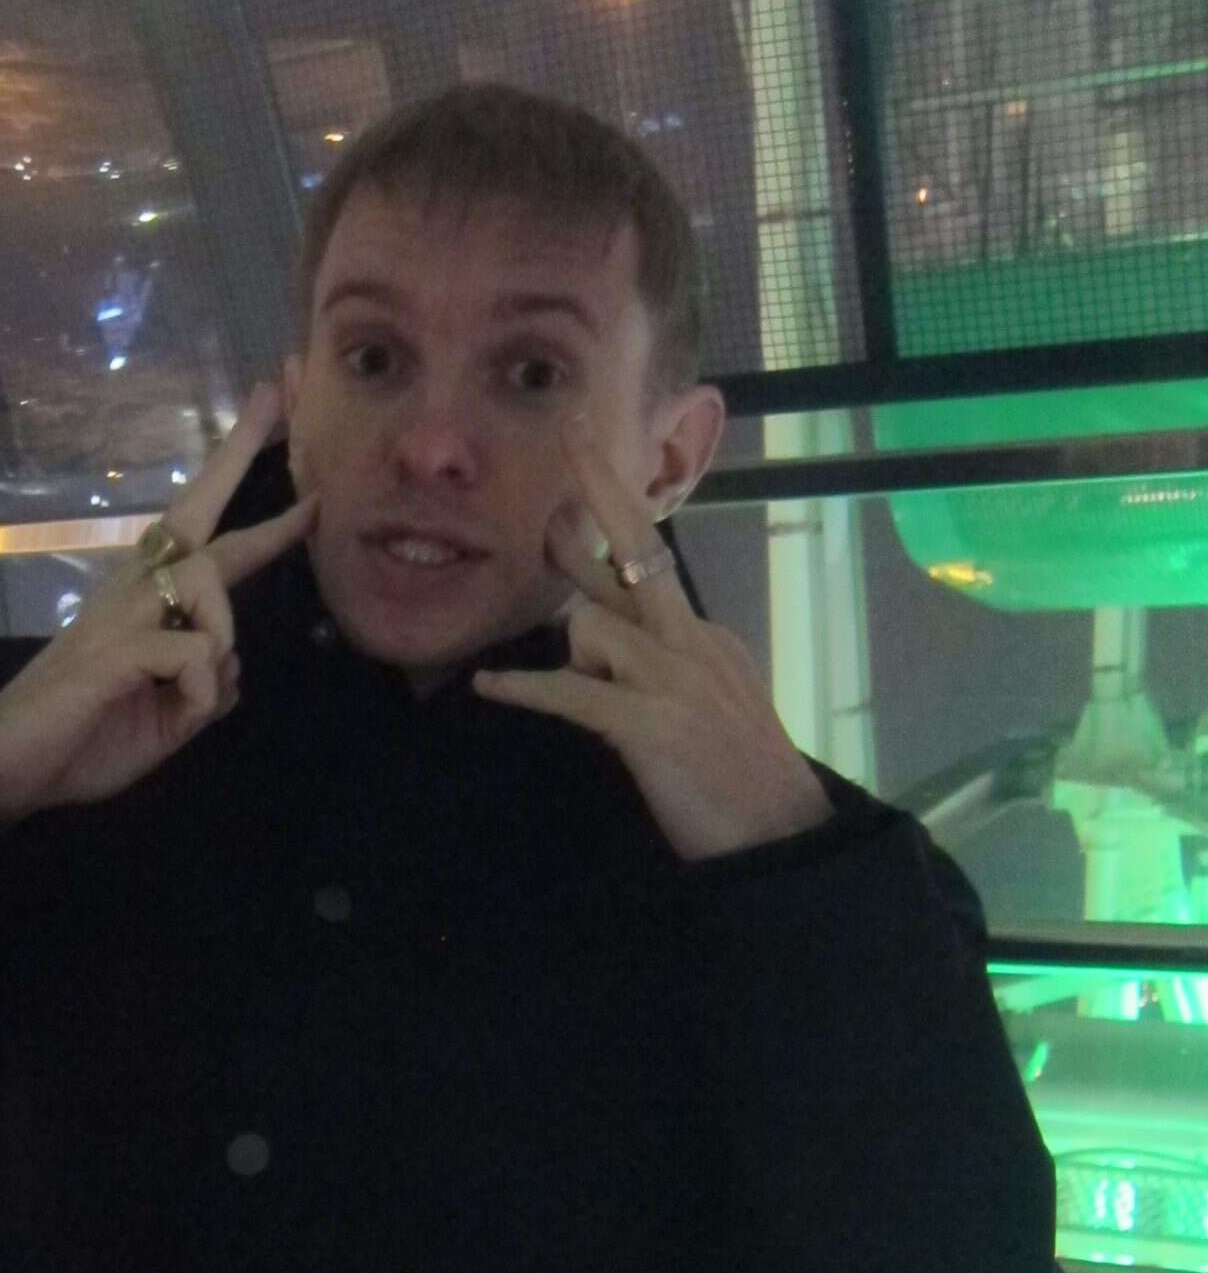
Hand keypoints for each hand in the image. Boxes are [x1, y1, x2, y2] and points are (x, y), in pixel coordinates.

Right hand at [0, 385, 318, 825]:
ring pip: (210, 584)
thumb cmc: (80, 741)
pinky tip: (175, 716)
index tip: (271, 430)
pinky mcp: (112, 648)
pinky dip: (200, 697)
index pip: (198, 533)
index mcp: (141, 602)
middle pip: (196, 512)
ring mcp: (118, 613)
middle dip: (239, 453)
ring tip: (190, 700)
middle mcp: (130, 590)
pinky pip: (196, 656)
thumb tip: (230, 665)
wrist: (4, 773)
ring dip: (221, 644)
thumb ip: (200, 688)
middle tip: (273, 393)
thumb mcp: (163, 719)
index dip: (237, 488)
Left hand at [472, 416, 833, 862]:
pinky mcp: (649, 724)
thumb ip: (660, 666)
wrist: (782, 835)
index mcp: (703, 635)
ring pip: (591, 622)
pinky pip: (570, 692)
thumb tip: (601, 644)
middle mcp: (691, 640)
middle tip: (571, 437)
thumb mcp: (710, 704)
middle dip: (602, 489)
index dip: (611, 516)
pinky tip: (488, 687)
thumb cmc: (739, 783)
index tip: (589, 464)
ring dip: (570, 654)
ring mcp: (673, 678)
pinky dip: (525, 689)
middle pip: (637, 549)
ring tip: (577, 694)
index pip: (648, 565)